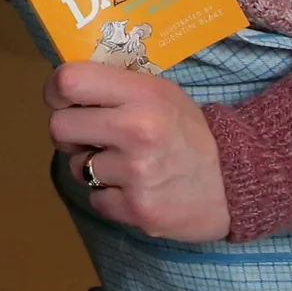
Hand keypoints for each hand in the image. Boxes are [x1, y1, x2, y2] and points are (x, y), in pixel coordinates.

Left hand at [46, 60, 230, 241]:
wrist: (235, 183)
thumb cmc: (188, 132)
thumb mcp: (159, 92)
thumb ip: (115, 85)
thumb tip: (62, 83)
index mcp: (142, 94)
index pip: (69, 81)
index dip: (56, 91)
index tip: (63, 100)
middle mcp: (136, 130)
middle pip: (58, 127)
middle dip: (70, 134)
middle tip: (91, 137)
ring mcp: (136, 173)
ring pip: (76, 167)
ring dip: (93, 168)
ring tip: (126, 165)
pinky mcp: (137, 209)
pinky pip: (95, 199)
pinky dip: (109, 197)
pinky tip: (136, 189)